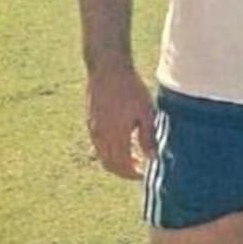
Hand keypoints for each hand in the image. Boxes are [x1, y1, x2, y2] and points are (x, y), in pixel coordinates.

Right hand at [85, 65, 156, 179]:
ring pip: (102, 155)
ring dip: (116, 161)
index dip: (133, 174)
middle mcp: (101, 136)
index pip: (122, 166)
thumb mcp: (146, 113)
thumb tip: (152, 158)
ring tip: (133, 156)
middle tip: (139, 169)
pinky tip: (122, 142)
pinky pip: (98, 144)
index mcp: (115, 136)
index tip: (145, 174)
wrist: (108, 69)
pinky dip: (109, 150)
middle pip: (110, 164)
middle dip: (124, 171)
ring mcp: (93, 129)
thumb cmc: (131, 89)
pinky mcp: (90, 121)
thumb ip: (148, 137)